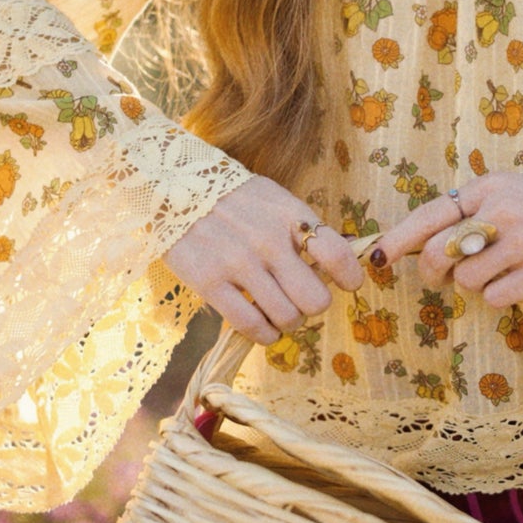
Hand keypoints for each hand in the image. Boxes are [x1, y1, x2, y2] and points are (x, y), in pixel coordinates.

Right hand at [164, 175, 363, 346]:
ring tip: (278, 312)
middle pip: (315, 299)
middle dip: (313, 306)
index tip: (348, 284)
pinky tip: (262, 328)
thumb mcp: (273, 197)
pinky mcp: (210, 282)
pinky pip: (251, 325)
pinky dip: (264, 335)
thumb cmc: (231, 198)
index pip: (336, 254)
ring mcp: (238, 263)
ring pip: (286, 317)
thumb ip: (303, 226)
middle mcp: (268, 240)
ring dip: (288, 322)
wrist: (171, 187)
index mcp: (289, 215)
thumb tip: (345, 256)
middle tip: (301, 300)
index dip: (351, 277)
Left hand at [370, 171, 522, 307]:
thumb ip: (474, 209)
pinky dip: (500, 297)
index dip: (399, 238)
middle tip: (442, 278)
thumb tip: (427, 242)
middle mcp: (502, 212)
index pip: (431, 214)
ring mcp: (522, 243)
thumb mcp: (512, 190)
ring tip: (500, 273)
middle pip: (441, 253)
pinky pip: (495, 298)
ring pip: (466, 280)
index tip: (378, 258)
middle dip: (433, 272)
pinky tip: (519, 283)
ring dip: (475, 285)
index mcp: (489, 188)